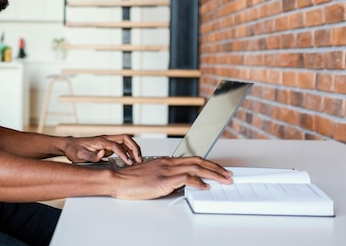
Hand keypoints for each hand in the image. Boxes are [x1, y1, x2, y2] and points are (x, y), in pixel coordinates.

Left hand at [63, 134, 142, 165]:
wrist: (69, 145)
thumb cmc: (73, 150)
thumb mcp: (79, 155)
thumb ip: (91, 155)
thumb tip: (102, 154)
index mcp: (99, 141)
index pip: (116, 145)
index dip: (124, 154)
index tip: (129, 163)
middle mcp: (105, 139)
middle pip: (125, 138)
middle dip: (134, 147)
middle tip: (139, 159)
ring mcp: (107, 141)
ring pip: (125, 141)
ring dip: (133, 149)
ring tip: (138, 160)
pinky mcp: (108, 145)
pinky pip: (122, 146)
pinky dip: (129, 151)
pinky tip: (131, 159)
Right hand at [112, 156, 232, 199]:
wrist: (118, 179)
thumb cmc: (131, 179)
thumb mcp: (152, 176)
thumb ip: (167, 177)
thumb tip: (180, 185)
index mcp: (166, 161)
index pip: (192, 159)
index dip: (208, 163)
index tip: (218, 169)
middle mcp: (168, 163)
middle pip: (198, 161)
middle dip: (216, 168)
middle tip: (228, 174)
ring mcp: (167, 170)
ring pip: (196, 168)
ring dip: (213, 174)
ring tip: (224, 180)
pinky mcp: (164, 179)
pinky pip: (186, 178)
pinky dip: (199, 182)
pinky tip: (205, 186)